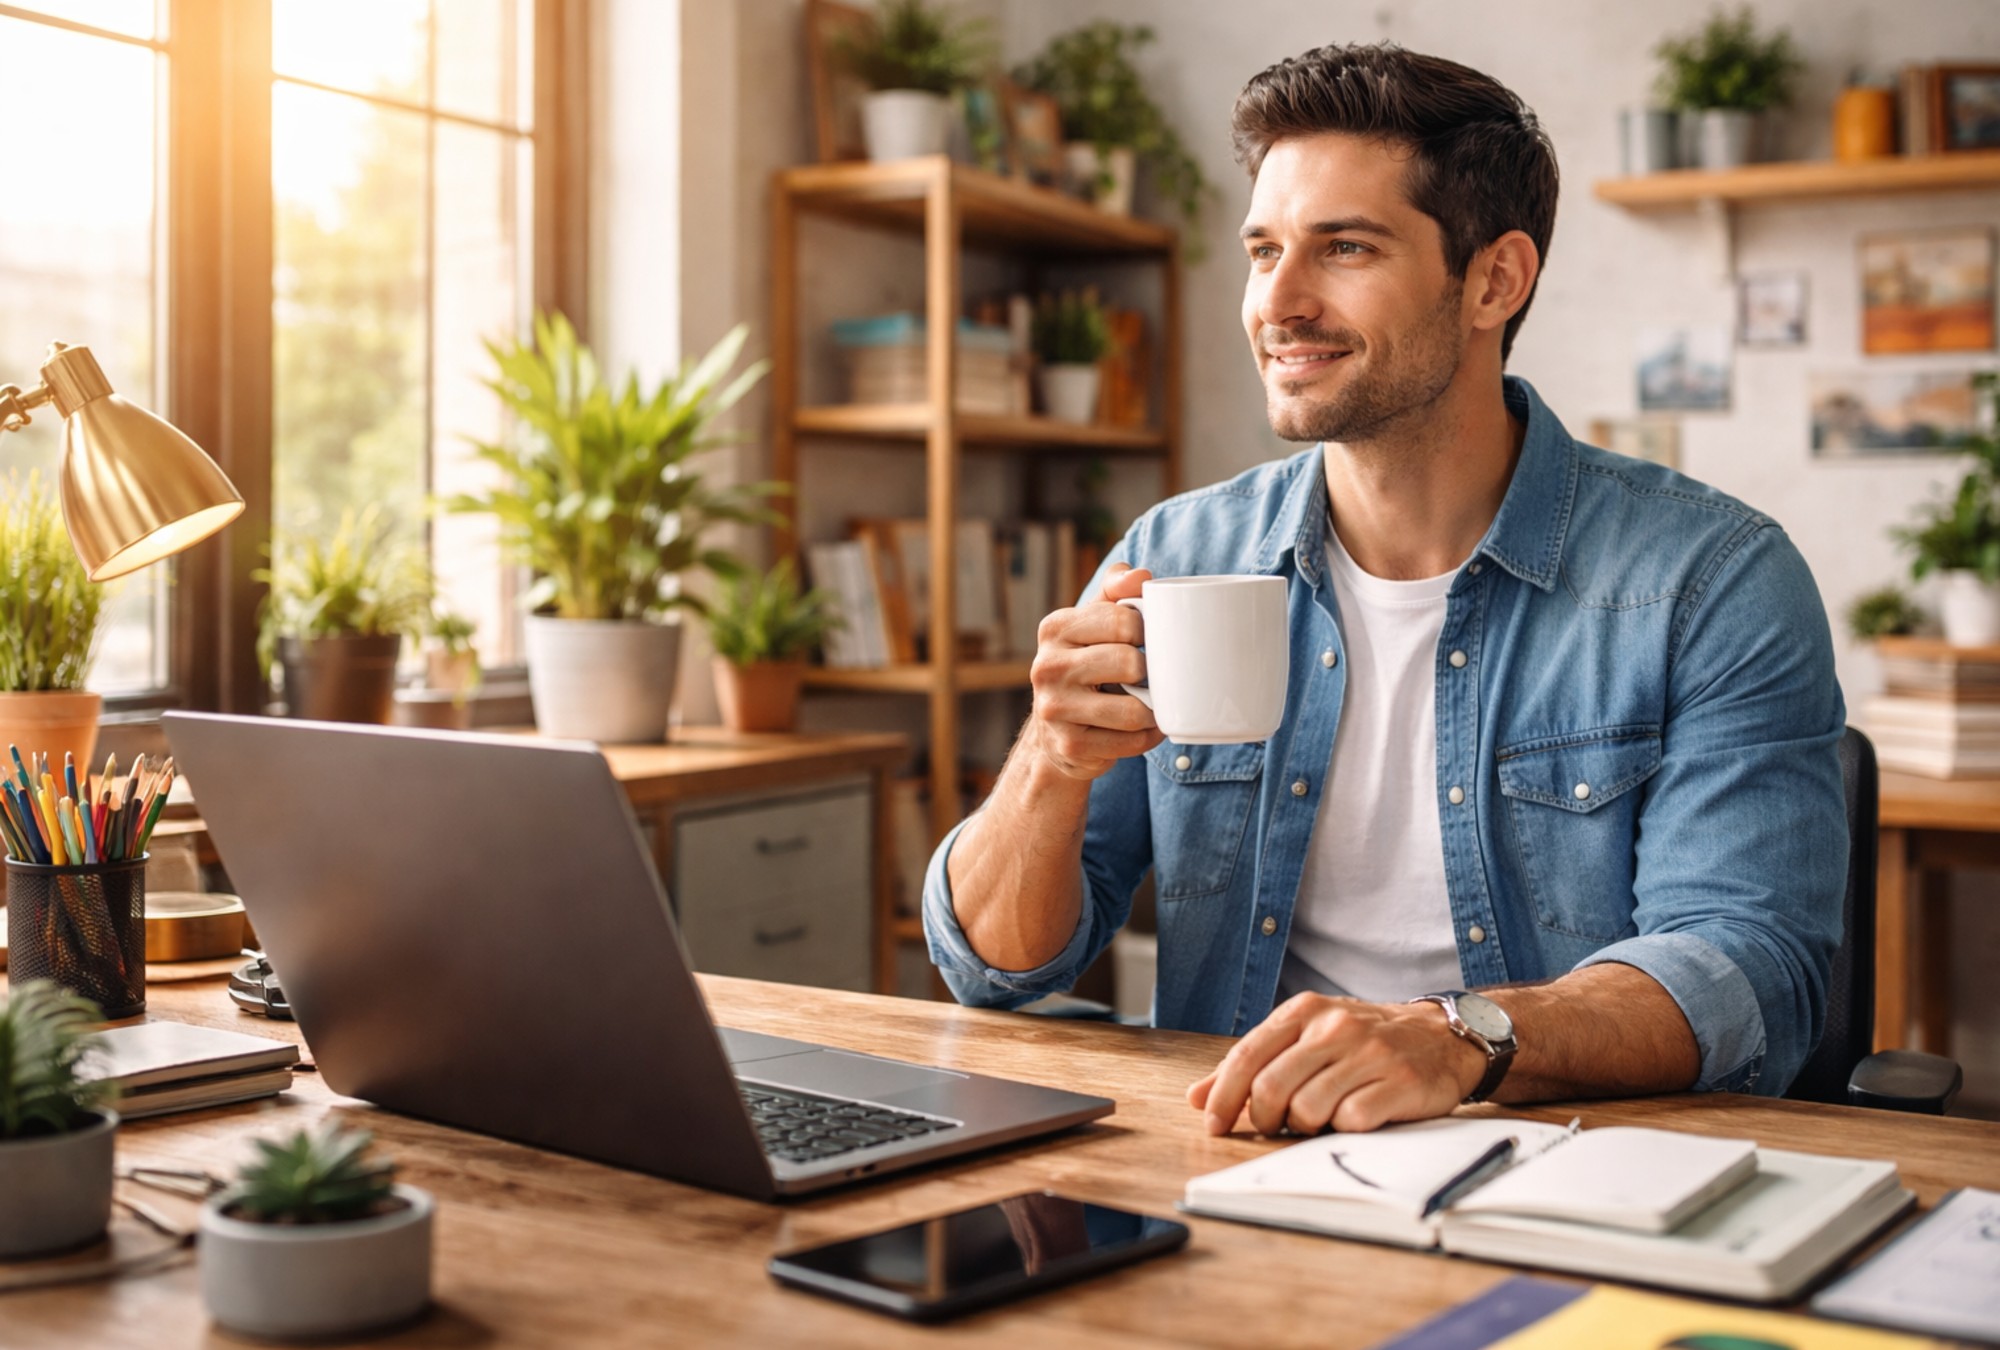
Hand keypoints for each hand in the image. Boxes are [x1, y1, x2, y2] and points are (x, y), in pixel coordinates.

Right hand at [1026, 563, 1164, 781]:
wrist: (1057, 729)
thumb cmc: (1087, 665)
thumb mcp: (1095, 622)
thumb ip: (1116, 591)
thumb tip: (1140, 576)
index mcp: (1054, 628)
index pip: (1123, 620)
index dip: (1148, 632)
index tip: (1148, 641)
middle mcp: (1046, 667)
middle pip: (1129, 663)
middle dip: (1150, 673)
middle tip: (1149, 677)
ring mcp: (1053, 709)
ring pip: (1133, 710)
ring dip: (1154, 710)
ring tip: (1152, 704)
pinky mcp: (1069, 744)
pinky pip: (1130, 742)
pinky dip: (1147, 737)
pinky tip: (1144, 729)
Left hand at [1185, 995, 1490, 1134]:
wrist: (1442, 1037)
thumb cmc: (1363, 1042)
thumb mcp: (1307, 1037)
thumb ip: (1253, 1064)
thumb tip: (1196, 1097)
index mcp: (1305, 1011)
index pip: (1247, 1056)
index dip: (1223, 1097)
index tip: (1214, 1125)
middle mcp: (1335, 1027)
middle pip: (1271, 1087)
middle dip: (1262, 1118)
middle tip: (1272, 1126)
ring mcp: (1368, 1054)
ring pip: (1307, 1110)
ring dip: (1305, 1126)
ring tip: (1320, 1117)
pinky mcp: (1398, 1084)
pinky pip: (1350, 1122)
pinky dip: (1344, 1128)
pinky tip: (1354, 1117)